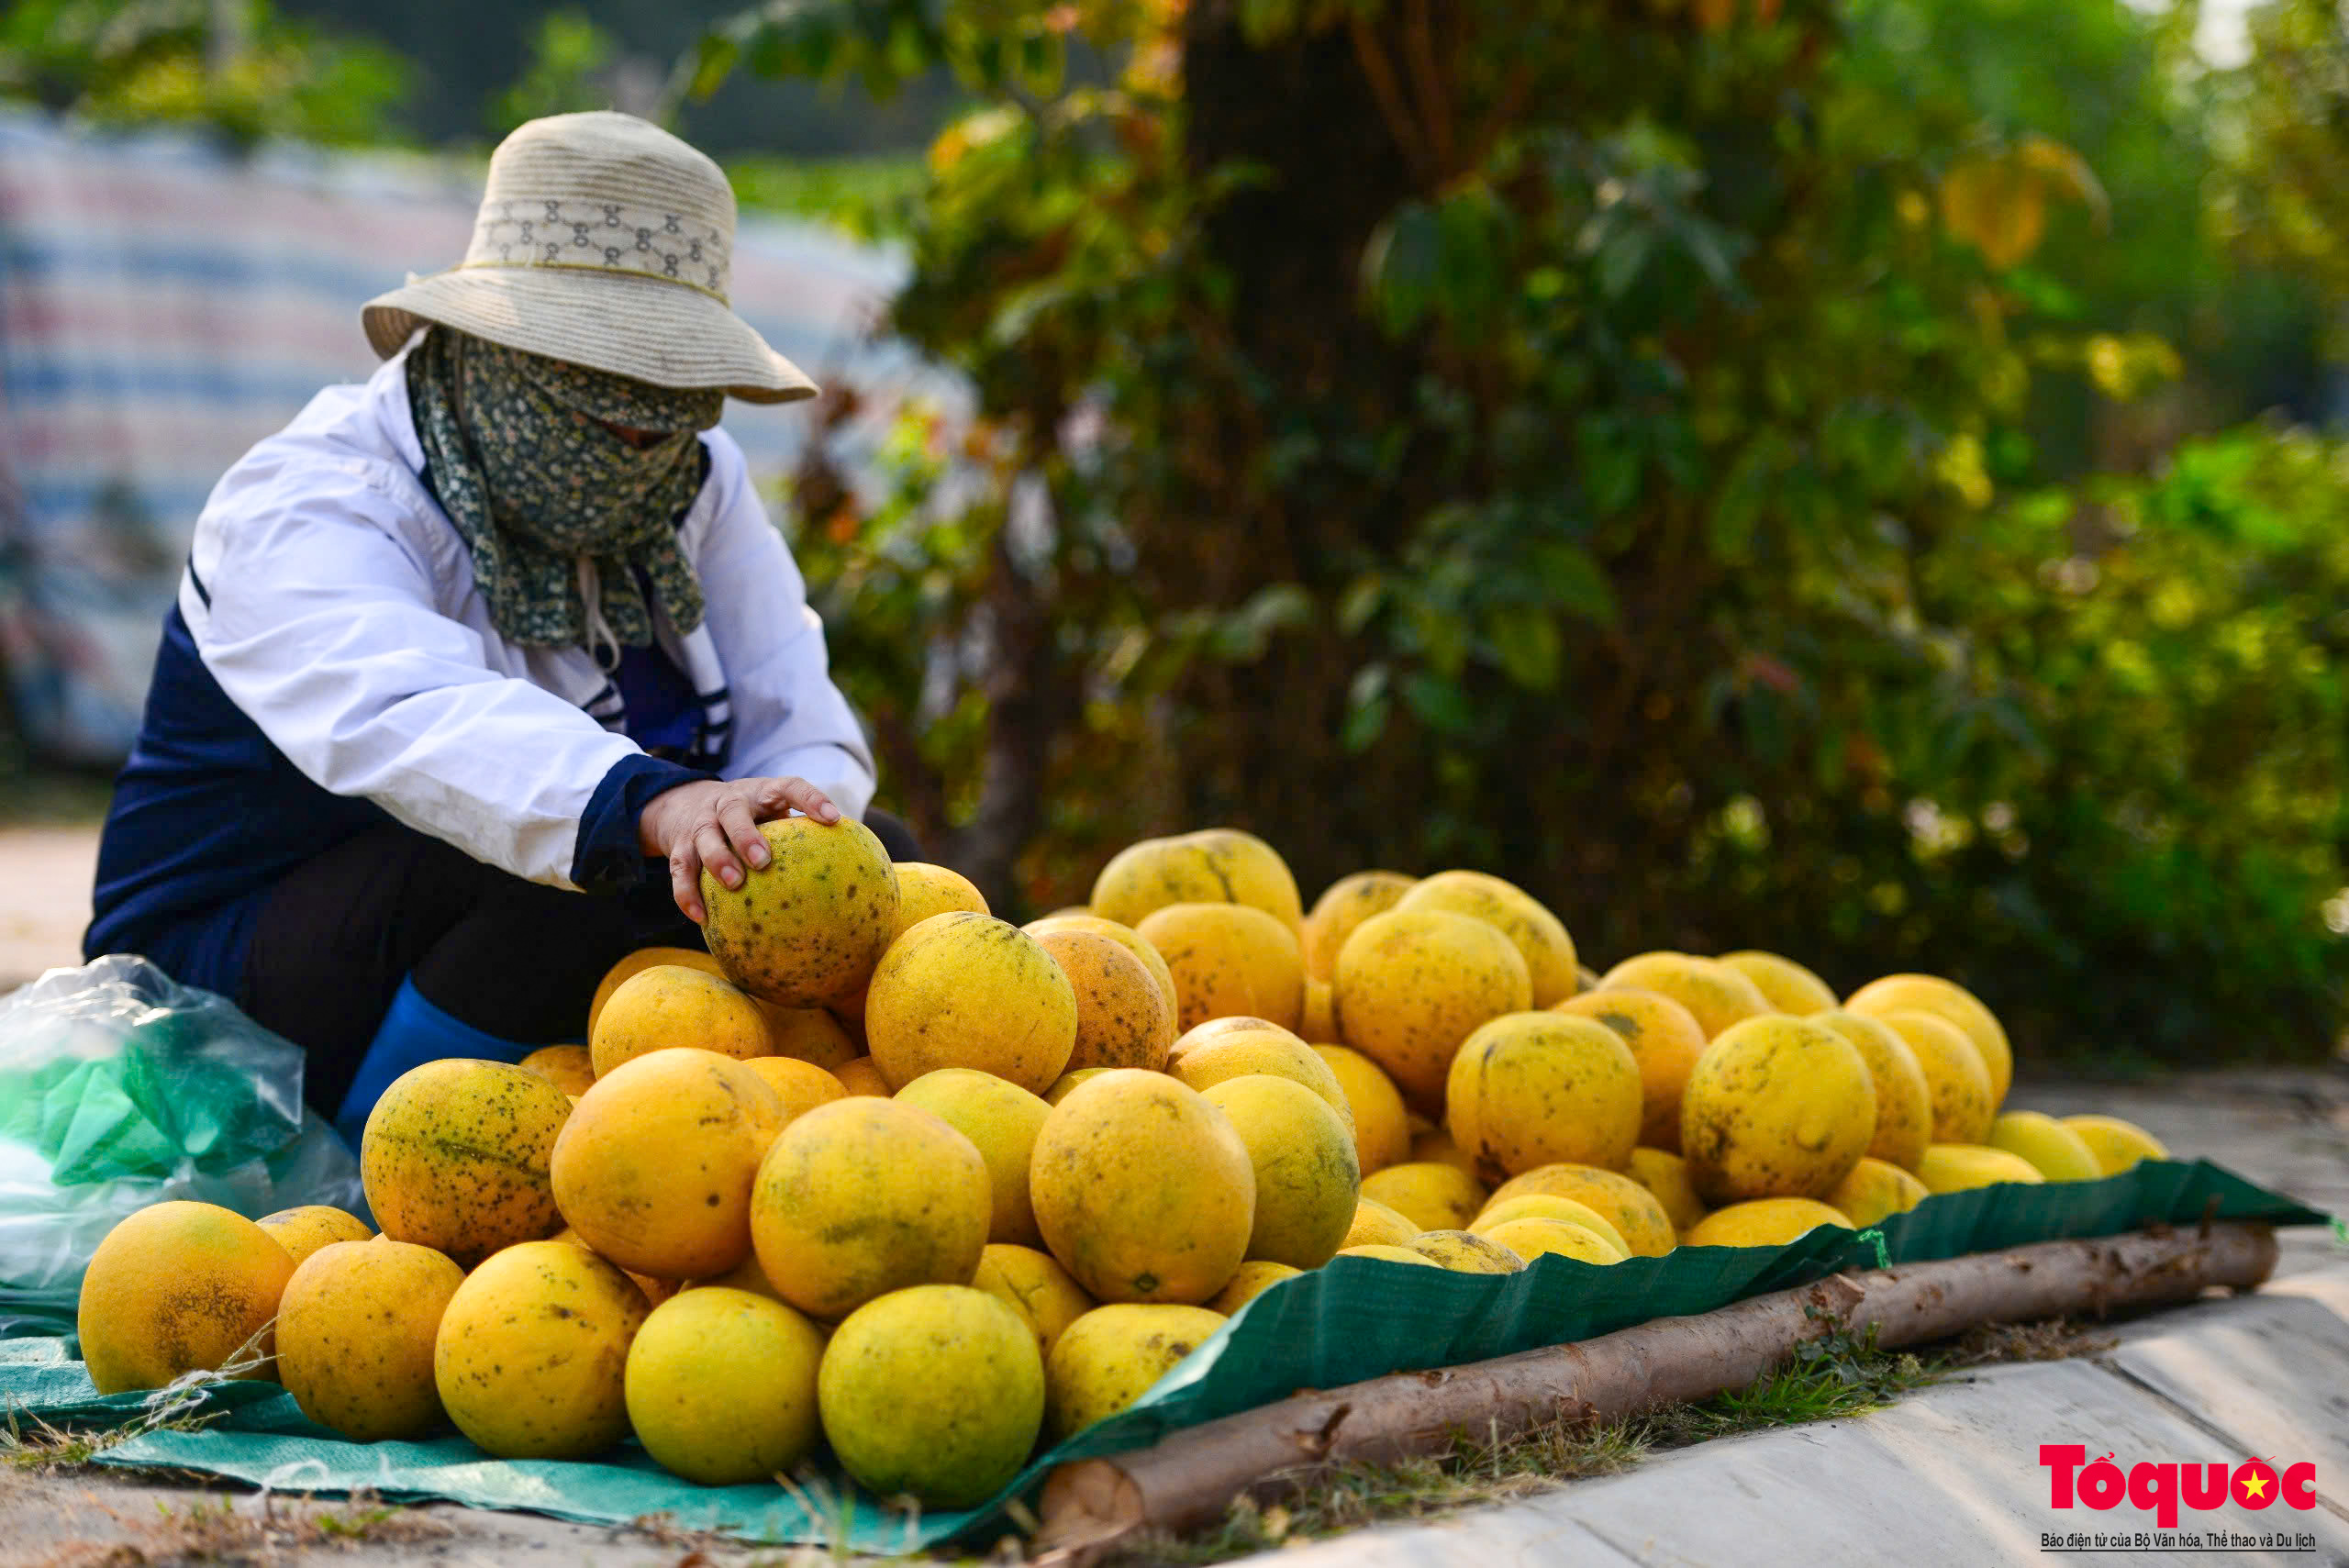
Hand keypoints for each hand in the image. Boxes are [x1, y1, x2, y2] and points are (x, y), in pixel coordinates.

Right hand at [639, 776, 840, 921]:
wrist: (681, 802)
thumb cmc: (748, 814)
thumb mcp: (771, 810)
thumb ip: (800, 830)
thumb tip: (848, 868)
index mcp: (760, 792)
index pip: (790, 787)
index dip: (812, 800)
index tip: (833, 819)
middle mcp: (727, 803)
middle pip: (733, 813)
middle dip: (746, 835)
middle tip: (763, 861)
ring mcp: (700, 823)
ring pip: (704, 839)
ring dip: (717, 861)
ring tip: (734, 885)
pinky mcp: (678, 845)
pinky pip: (679, 870)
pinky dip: (687, 894)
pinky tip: (702, 918)